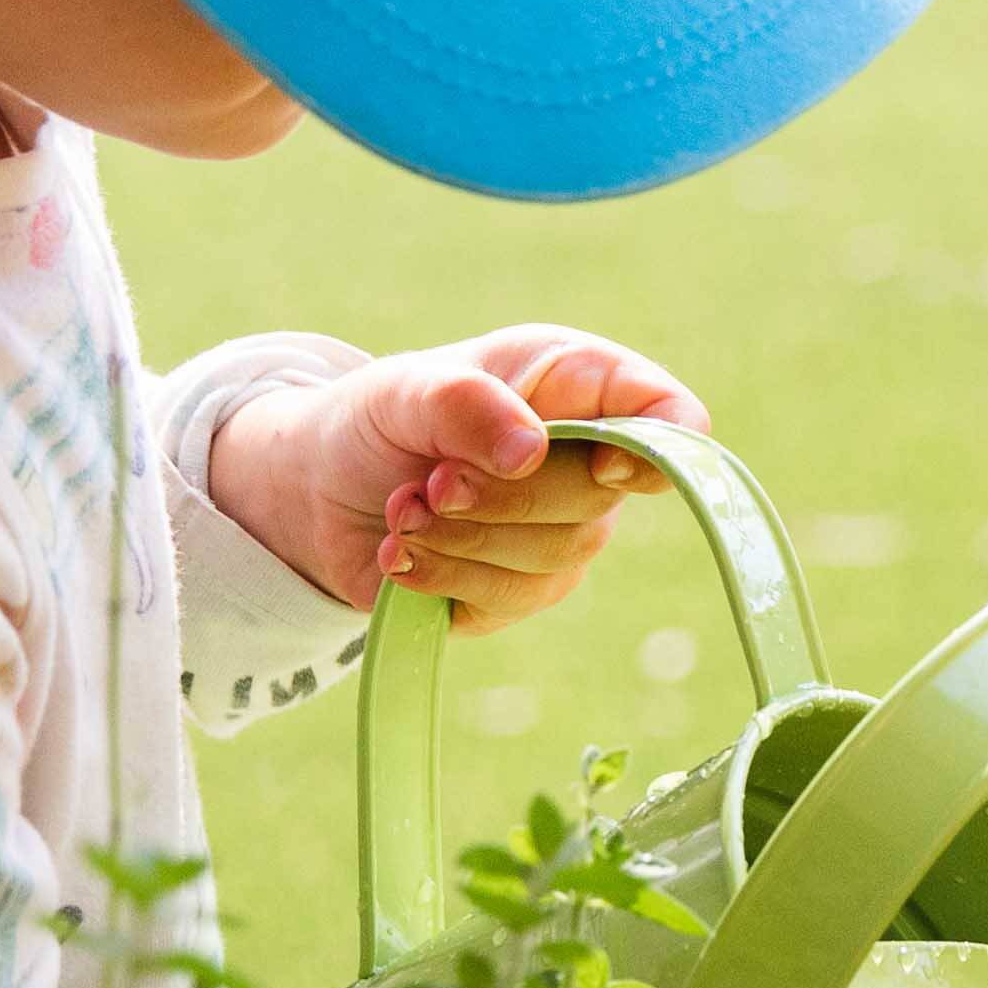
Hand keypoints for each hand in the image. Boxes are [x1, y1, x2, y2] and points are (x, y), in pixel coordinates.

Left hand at [207, 325, 700, 631]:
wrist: (317, 491)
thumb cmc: (380, 418)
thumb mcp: (406, 388)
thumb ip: (467, 403)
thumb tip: (532, 451)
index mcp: (577, 386)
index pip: (669, 417)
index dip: (660, 446)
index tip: (603, 466)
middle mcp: (585, 462)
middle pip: (598, 499)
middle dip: (504, 497)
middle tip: (433, 482)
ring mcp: (560, 533)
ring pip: (552, 558)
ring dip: (460, 538)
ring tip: (404, 510)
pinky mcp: (518, 591)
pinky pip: (506, 600)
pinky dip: (442, 576)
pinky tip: (402, 551)